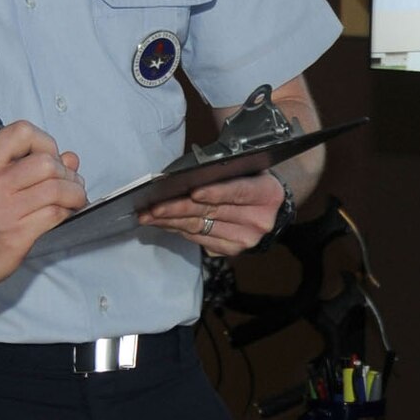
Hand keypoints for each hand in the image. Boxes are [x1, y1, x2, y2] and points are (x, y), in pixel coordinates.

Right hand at [0, 121, 86, 296]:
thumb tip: (69, 158)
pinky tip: (65, 214)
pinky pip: (55, 214)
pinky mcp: (16, 234)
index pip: (22, 132)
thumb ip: (25, 167)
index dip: (45, 142)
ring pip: (56, 188)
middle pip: (46, 162)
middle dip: (66, 173)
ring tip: (73, 199)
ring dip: (74, 193)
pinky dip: (68, 212)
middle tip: (68, 184)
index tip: (50, 157)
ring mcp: (3, 210)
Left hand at [140, 170, 284, 256]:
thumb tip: (189, 173)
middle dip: (178, 208)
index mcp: (267, 193)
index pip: (239, 191)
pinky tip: (163, 223)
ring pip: (200, 227)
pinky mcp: (231, 250)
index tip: (193, 192)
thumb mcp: (248, 169)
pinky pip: (198, 239)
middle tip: (153, 207)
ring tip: (148, 215)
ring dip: (170, 221)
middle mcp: (259, 220)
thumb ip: (226, 170)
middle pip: (212, 211)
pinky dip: (178, 230)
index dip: (215, 193)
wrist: (271, 213)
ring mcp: (245, 239)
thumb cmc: (252, 182)